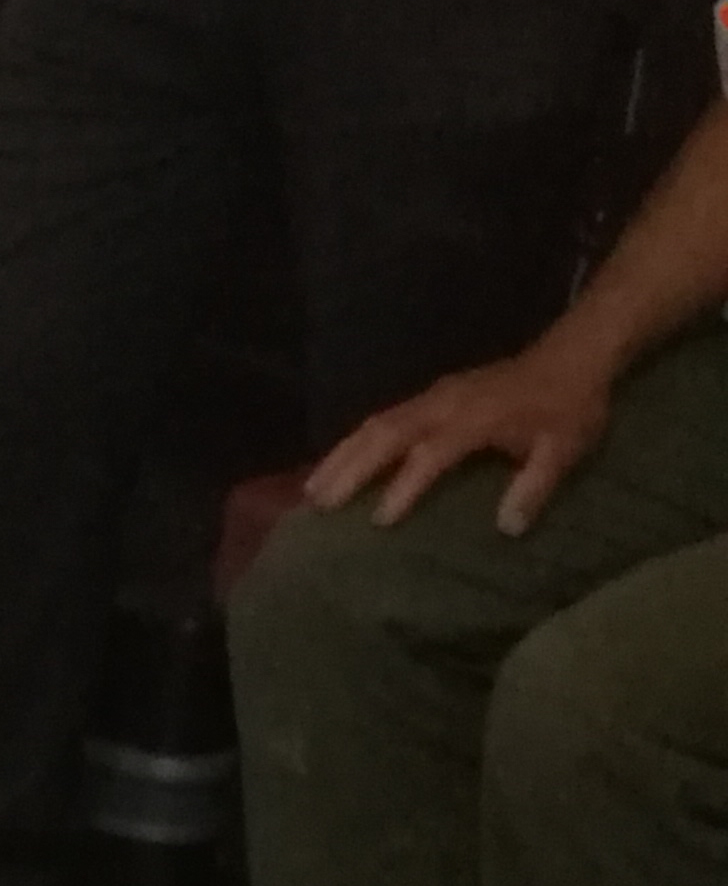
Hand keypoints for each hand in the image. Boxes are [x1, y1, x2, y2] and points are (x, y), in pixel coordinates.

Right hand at [306, 327, 619, 536]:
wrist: (573, 356)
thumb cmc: (569, 407)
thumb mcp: (563, 448)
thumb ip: (534, 487)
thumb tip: (507, 529)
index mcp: (473, 419)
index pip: (429, 454)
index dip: (405, 487)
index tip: (379, 521)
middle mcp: (443, 404)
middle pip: (384, 434)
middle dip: (349, 469)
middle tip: (317, 503)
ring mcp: (434, 396)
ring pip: (376, 423)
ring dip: (342, 454)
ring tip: (313, 488)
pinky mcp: (432, 395)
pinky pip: (384, 416)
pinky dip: (356, 440)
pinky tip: (341, 461)